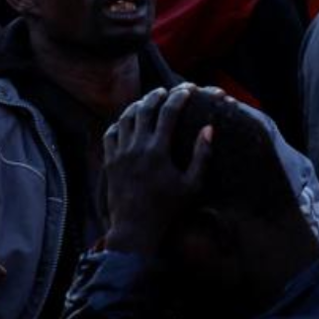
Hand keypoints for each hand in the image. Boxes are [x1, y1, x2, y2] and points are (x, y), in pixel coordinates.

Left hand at [103, 86, 211, 255]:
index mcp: (159, 150)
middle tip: (165, 91)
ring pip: (125, 118)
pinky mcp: (109, 162)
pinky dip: (118, 124)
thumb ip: (201, 155)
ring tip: (146, 102)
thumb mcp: (192, 185)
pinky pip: (110, 134)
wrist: (135, 229)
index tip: (188, 90)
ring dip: (136, 106)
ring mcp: (120, 154)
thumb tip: (208, 129)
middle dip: (156, 95)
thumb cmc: (168, 209)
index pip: (169, 112)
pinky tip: (126, 123)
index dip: (179, 96)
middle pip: (145, 109)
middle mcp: (137, 147)